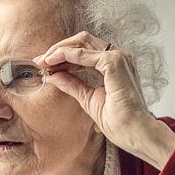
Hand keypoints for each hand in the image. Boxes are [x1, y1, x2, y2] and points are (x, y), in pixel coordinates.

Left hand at [40, 31, 174, 169]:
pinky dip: (65, 55)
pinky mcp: (114, 62)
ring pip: (82, 42)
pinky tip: (53, 63)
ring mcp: (118, 57)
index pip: (85, 51)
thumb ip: (72, 84)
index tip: (44, 64)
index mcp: (115, 65)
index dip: (62, 56)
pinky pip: (83, 53)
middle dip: (58, 49)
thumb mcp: (88, 98)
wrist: (134, 133)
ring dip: (59, 50)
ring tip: (43, 62)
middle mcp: (119, 57)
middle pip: (82, 41)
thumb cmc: (119, 120)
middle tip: (40, 61)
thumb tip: (52, 75)